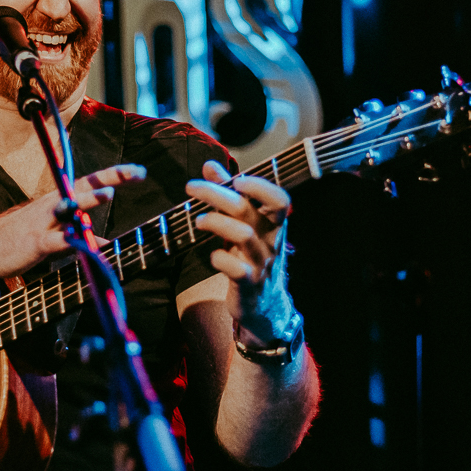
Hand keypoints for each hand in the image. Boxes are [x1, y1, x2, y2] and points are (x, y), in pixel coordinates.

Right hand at [0, 164, 146, 278]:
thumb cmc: (23, 237)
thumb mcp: (56, 233)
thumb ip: (80, 234)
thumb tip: (105, 242)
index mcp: (59, 199)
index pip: (91, 181)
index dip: (116, 175)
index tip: (141, 171)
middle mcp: (54, 204)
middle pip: (86, 185)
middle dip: (111, 177)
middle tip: (137, 172)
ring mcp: (45, 222)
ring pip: (69, 206)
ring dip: (88, 200)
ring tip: (109, 193)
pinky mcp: (37, 242)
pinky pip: (58, 241)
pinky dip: (73, 242)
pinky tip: (89, 246)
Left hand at [186, 160, 294, 341]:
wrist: (264, 305)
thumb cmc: (250, 256)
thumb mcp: (243, 224)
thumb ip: (228, 194)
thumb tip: (210, 165)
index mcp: (273, 224)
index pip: (279, 199)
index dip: (260, 186)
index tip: (236, 180)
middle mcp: (270, 241)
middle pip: (247, 210)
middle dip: (217, 194)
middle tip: (191, 187)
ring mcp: (261, 263)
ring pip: (242, 235)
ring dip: (215, 222)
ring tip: (199, 220)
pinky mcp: (248, 284)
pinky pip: (236, 269)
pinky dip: (220, 259)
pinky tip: (212, 256)